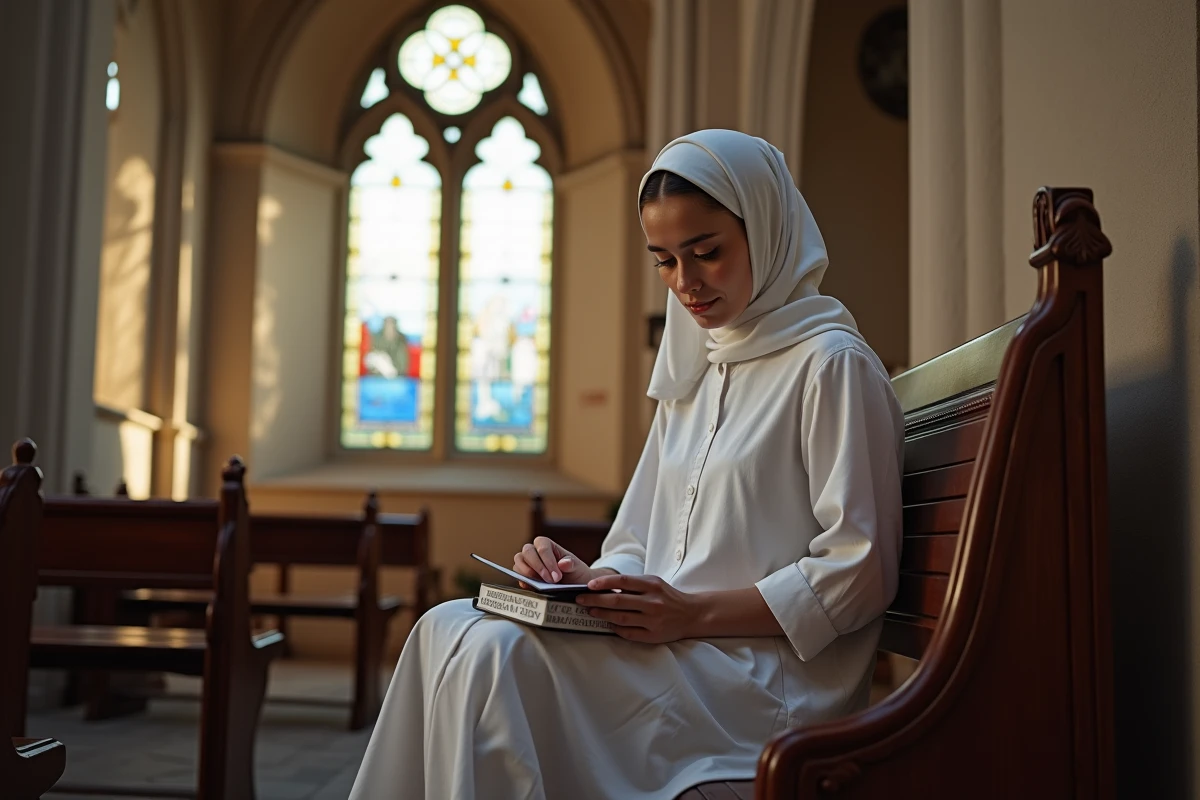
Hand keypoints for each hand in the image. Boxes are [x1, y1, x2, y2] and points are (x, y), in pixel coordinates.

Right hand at [513, 537, 597, 586]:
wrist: (572, 585)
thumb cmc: (574, 573)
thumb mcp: (578, 568)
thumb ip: (572, 564)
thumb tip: (562, 563)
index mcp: (547, 544)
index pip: (542, 546)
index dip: (548, 561)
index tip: (557, 576)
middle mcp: (534, 551)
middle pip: (527, 551)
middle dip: (538, 567)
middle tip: (550, 581)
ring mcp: (527, 562)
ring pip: (519, 561)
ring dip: (528, 573)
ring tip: (541, 584)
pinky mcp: (523, 575)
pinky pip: (517, 574)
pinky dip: (523, 580)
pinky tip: (532, 587)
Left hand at [575, 574, 699, 643]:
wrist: (692, 614)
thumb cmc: (667, 596)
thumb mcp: (654, 584)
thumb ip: (633, 585)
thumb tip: (604, 587)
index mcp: (652, 585)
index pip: (623, 581)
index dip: (604, 583)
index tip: (589, 585)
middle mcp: (652, 602)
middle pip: (617, 601)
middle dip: (595, 600)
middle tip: (580, 599)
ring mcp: (653, 620)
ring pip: (620, 618)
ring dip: (602, 615)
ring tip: (590, 611)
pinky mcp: (654, 635)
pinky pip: (629, 633)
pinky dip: (615, 629)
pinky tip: (608, 624)